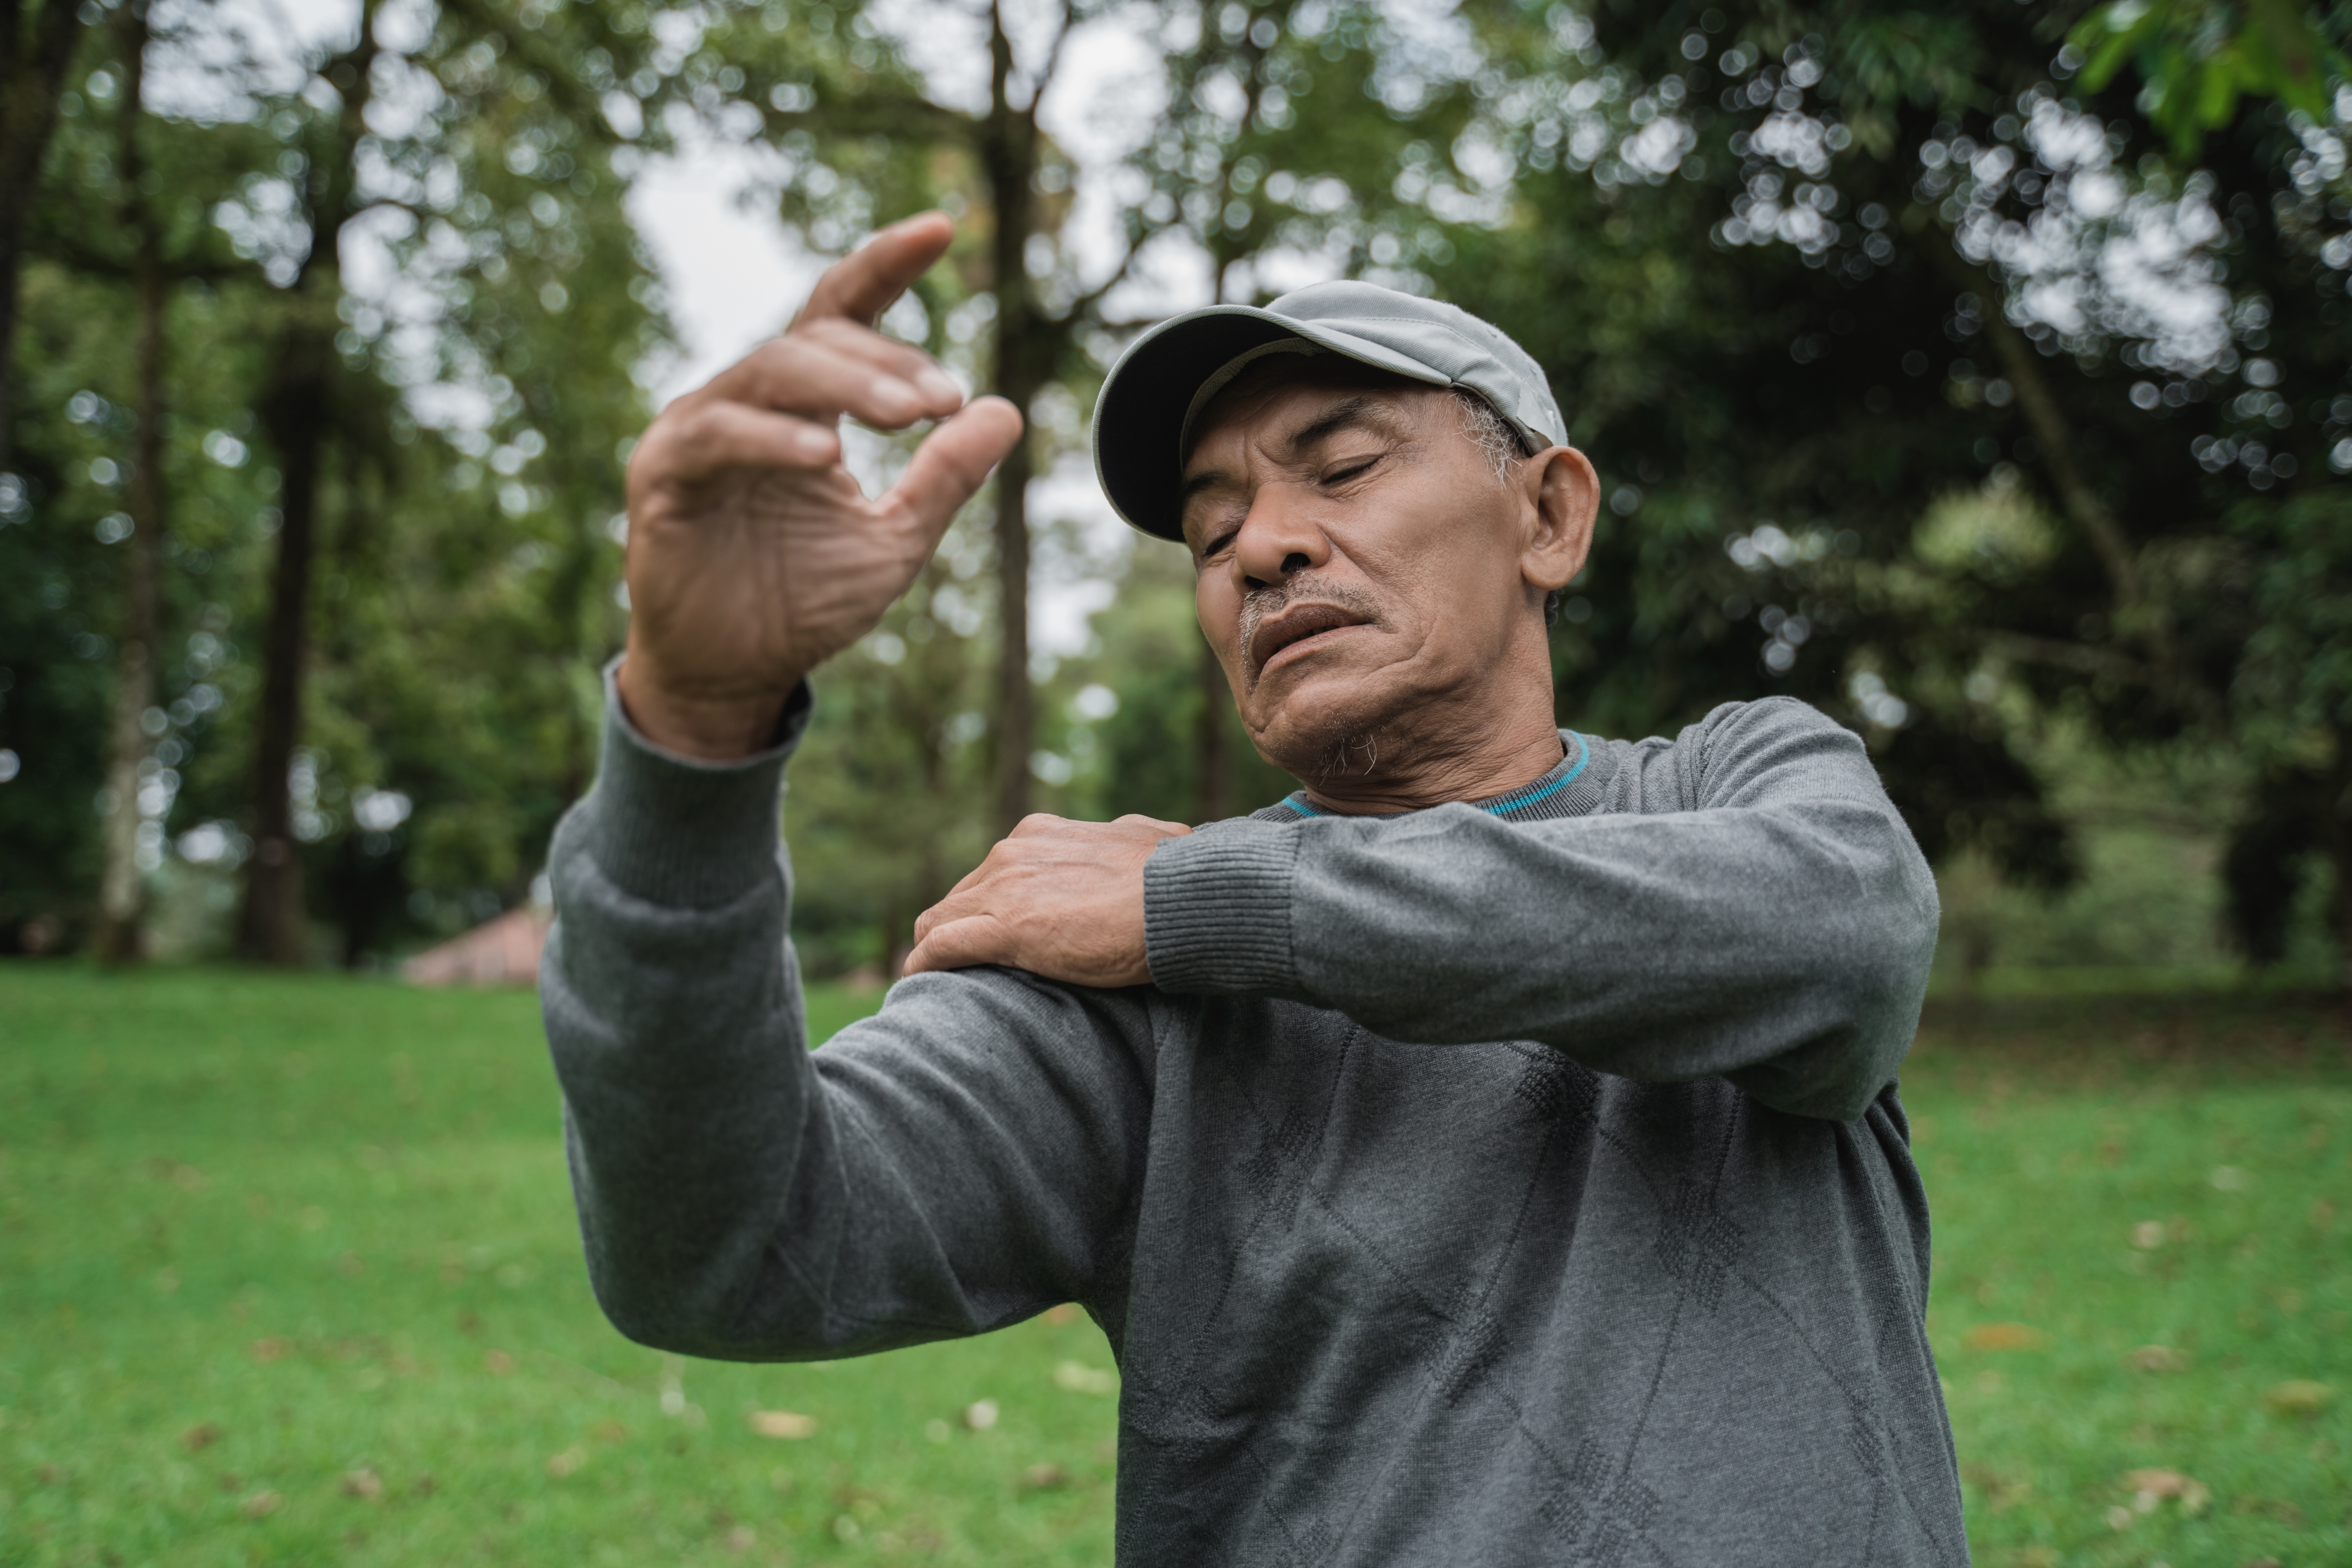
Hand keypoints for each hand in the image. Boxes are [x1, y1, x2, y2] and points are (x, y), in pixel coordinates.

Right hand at [618, 212, 1024, 757]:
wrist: (734, 673)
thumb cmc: (803, 600)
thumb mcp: (896, 540)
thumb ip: (945, 478)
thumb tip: (1005, 410)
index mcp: (803, 405)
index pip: (843, 312)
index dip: (886, 264)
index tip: (944, 227)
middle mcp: (748, 401)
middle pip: (817, 341)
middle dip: (887, 363)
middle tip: (947, 400)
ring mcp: (700, 431)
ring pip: (771, 372)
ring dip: (846, 387)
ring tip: (910, 415)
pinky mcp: (665, 476)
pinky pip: (717, 438)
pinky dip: (773, 440)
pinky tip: (826, 455)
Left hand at [902, 814, 1194, 986]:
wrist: (1180, 900)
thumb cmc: (1173, 876)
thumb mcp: (1147, 837)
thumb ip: (1128, 838)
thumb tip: (1143, 838)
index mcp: (1039, 834)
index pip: (990, 872)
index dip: (982, 906)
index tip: (986, 932)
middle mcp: (1013, 853)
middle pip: (959, 897)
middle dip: (954, 929)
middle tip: (959, 966)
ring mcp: (1005, 890)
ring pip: (939, 921)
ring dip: (933, 949)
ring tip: (936, 981)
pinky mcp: (1006, 929)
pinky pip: (941, 948)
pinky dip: (923, 965)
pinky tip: (916, 983)